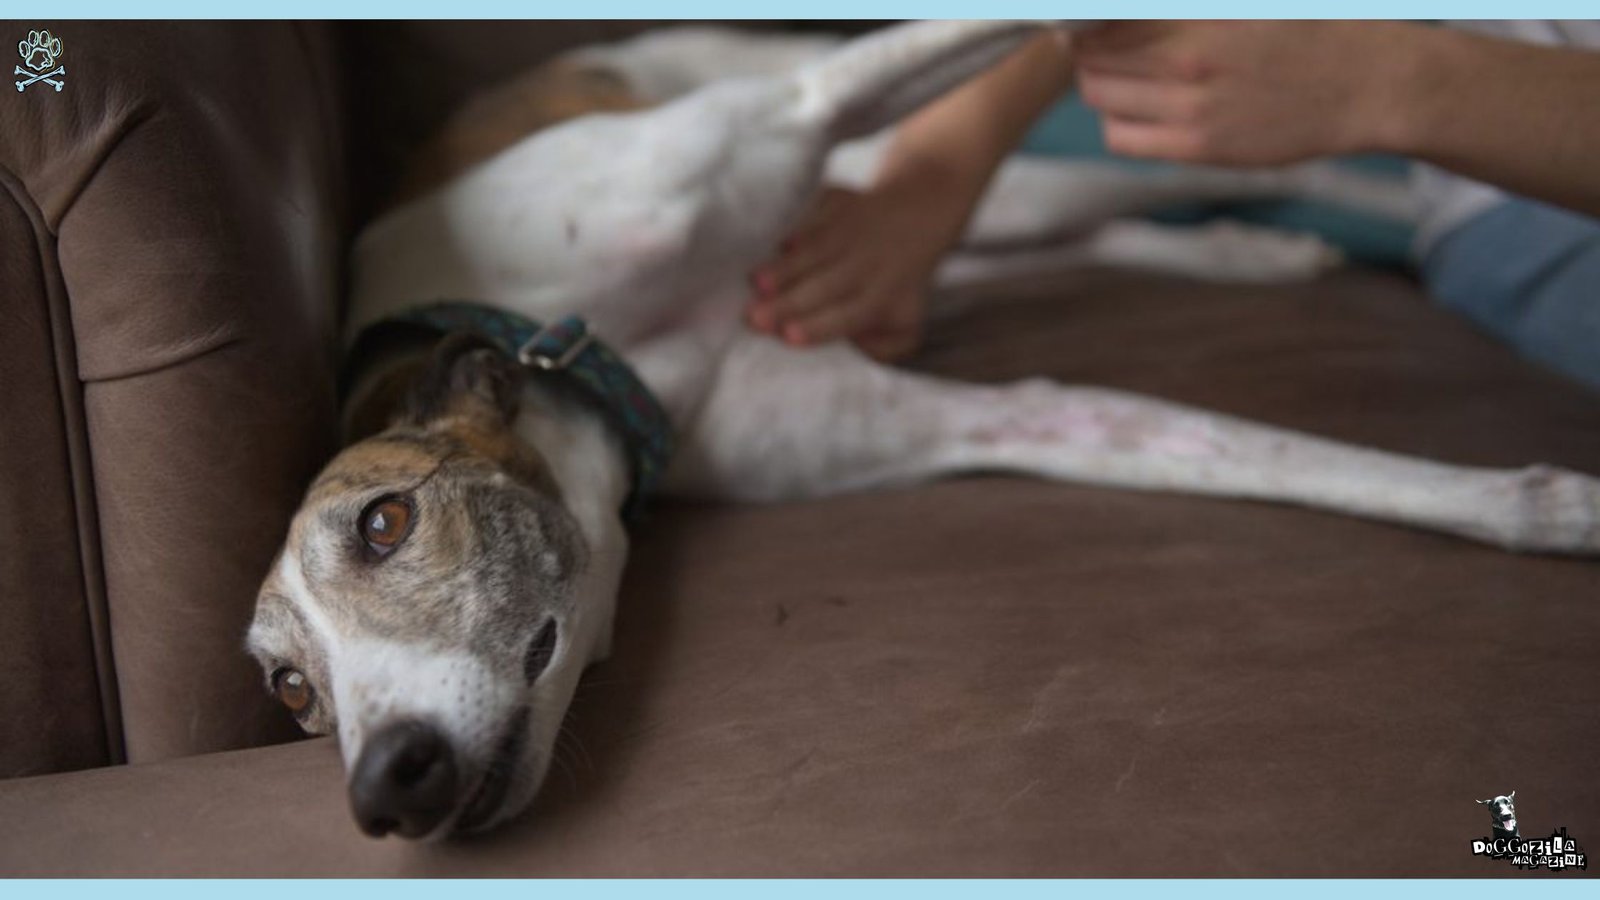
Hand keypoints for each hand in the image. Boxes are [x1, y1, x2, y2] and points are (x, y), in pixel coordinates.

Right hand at [747, 183, 964, 361]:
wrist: (916, 211)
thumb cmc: (895, 281)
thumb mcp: (906, 322)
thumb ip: (884, 348)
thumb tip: (855, 349)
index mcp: (879, 297)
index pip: (847, 316)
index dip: (817, 326)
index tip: (788, 336)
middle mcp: (866, 265)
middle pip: (824, 288)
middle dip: (788, 303)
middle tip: (753, 317)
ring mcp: (850, 232)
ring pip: (814, 253)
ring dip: (785, 268)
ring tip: (756, 282)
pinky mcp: (837, 202)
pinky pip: (816, 216)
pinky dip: (800, 229)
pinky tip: (780, 245)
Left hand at [1076, 21, 1405, 165]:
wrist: (1363, 83)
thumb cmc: (1309, 28)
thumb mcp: (1247, 3)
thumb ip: (1182, 8)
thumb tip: (1135, 11)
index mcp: (1199, 21)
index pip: (1104, 23)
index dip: (1088, 20)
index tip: (1090, 19)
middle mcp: (1188, 65)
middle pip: (1092, 60)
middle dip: (1089, 51)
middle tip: (1102, 45)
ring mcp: (1191, 111)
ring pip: (1101, 99)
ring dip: (1101, 85)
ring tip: (1122, 75)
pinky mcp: (1198, 148)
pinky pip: (1124, 138)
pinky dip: (1118, 121)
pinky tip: (1138, 108)